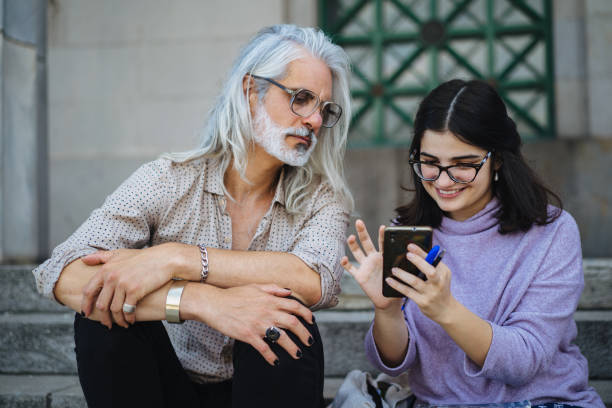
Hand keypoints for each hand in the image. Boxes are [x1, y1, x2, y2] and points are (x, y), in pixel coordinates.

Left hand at [80, 244, 177, 327]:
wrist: (164, 259)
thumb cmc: (143, 257)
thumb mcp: (120, 254)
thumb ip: (101, 257)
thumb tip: (84, 259)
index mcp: (106, 269)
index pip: (88, 291)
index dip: (85, 305)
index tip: (86, 313)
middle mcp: (112, 277)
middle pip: (101, 304)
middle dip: (103, 317)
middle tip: (107, 324)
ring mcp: (123, 284)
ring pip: (114, 309)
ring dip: (117, 320)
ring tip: (122, 323)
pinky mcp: (135, 291)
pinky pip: (127, 310)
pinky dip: (128, 317)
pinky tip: (131, 320)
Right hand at [197, 284, 313, 365]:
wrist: (214, 303)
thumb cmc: (234, 295)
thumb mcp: (255, 287)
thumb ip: (273, 289)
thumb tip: (289, 291)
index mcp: (270, 299)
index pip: (295, 306)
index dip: (307, 314)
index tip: (312, 321)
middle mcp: (267, 311)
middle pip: (293, 323)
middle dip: (305, 334)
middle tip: (310, 342)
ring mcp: (258, 324)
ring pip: (282, 338)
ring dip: (293, 348)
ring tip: (298, 355)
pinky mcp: (248, 335)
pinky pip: (264, 348)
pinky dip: (272, 356)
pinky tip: (276, 362)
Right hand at [341, 220, 401, 310]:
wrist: (388, 299)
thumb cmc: (397, 285)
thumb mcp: (402, 274)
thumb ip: (404, 266)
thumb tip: (413, 257)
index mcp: (384, 257)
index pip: (382, 243)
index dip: (382, 235)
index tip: (383, 227)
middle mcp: (373, 259)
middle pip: (366, 243)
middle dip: (362, 232)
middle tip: (359, 221)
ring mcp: (365, 266)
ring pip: (357, 252)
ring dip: (353, 245)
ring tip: (351, 237)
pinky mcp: (359, 275)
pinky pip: (350, 268)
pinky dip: (345, 264)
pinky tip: (343, 259)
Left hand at [386, 244, 454, 322]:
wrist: (445, 310)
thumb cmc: (439, 287)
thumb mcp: (441, 275)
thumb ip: (430, 263)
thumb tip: (414, 251)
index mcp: (443, 272)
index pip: (433, 260)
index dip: (421, 252)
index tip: (410, 246)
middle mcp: (439, 283)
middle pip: (429, 271)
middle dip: (418, 262)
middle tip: (407, 254)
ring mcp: (430, 293)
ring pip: (415, 282)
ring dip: (403, 274)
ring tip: (394, 269)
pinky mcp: (422, 302)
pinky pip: (407, 292)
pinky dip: (397, 285)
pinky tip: (389, 280)